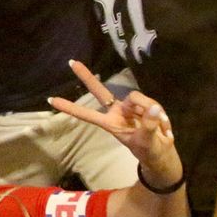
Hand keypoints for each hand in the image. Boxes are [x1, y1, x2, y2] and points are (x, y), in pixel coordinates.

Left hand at [49, 60, 177, 169]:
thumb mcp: (147, 142)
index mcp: (110, 123)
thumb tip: (153, 108)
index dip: (70, 108)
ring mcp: (130, 107)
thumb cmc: (148, 150)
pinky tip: (165, 129)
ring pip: (138, 98)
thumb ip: (149, 126)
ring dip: (152, 112)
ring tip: (161, 130)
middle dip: (87, 77)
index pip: (87, 114)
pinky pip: (152, 104)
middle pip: (100, 91)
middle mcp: (117, 111)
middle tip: (71, 63)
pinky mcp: (144, 105)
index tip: (51, 100)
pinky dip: (161, 116)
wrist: (162, 153)